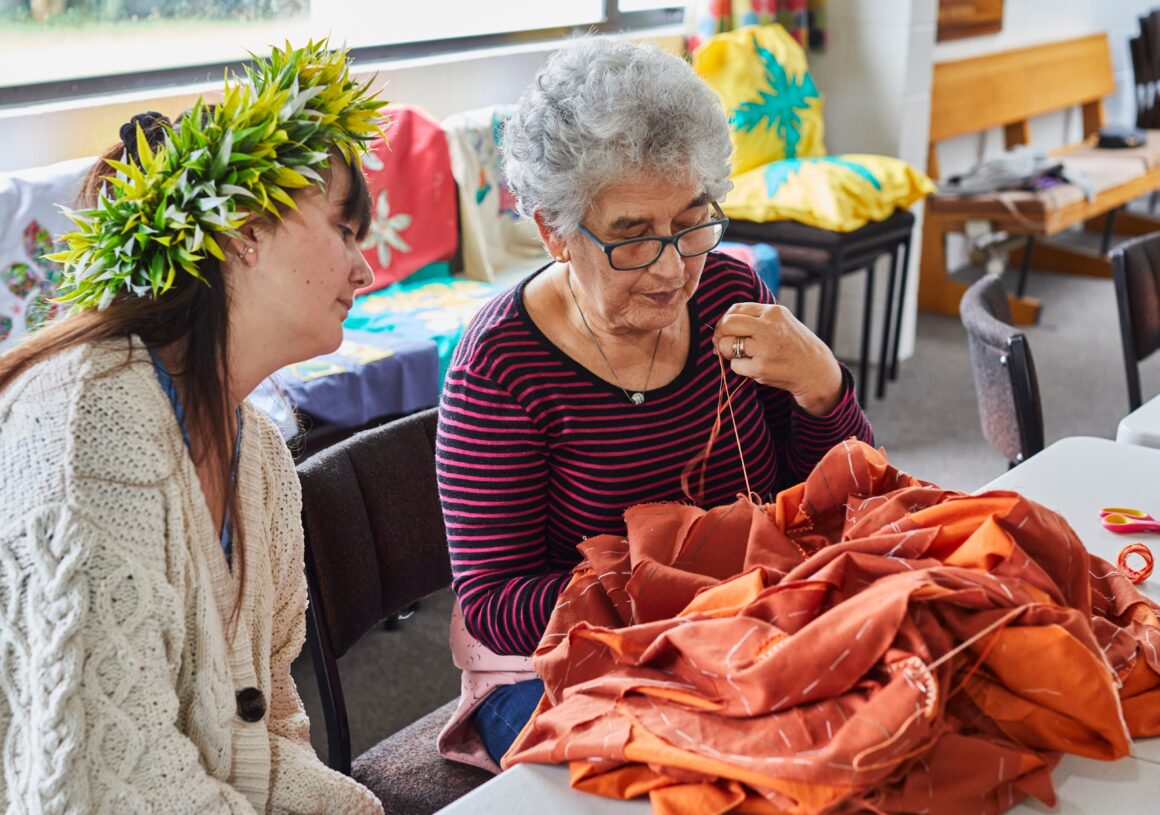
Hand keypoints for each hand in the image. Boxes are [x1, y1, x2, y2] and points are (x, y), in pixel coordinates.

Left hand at [713, 302, 843, 415]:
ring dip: (728, 352)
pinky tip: (754, 367)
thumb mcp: (781, 322)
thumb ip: (756, 319)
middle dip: (720, 334)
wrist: (815, 370)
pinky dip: (740, 367)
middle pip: (727, 324)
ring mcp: (764, 348)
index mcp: (773, 312)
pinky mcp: (761, 368)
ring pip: (726, 345)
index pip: (736, 309)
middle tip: (723, 343)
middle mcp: (768, 327)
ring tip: (741, 356)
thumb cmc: (794, 345)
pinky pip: (735, 365)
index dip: (726, 320)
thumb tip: (722, 325)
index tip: (727, 330)